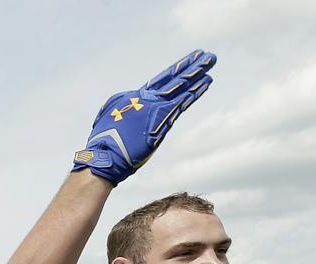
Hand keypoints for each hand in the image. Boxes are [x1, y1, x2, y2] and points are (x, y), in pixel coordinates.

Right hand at [72, 49, 215, 184]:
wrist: (105, 155)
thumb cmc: (104, 143)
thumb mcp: (111, 118)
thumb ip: (123, 108)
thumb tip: (129, 102)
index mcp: (135, 99)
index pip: (159, 81)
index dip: (174, 71)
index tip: (187, 62)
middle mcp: (147, 99)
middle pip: (173, 79)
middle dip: (190, 66)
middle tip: (206, 55)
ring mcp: (155, 107)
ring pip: (180, 86)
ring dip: (196, 72)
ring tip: (210, 60)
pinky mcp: (162, 118)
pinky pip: (182, 101)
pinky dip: (195, 91)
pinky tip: (206, 81)